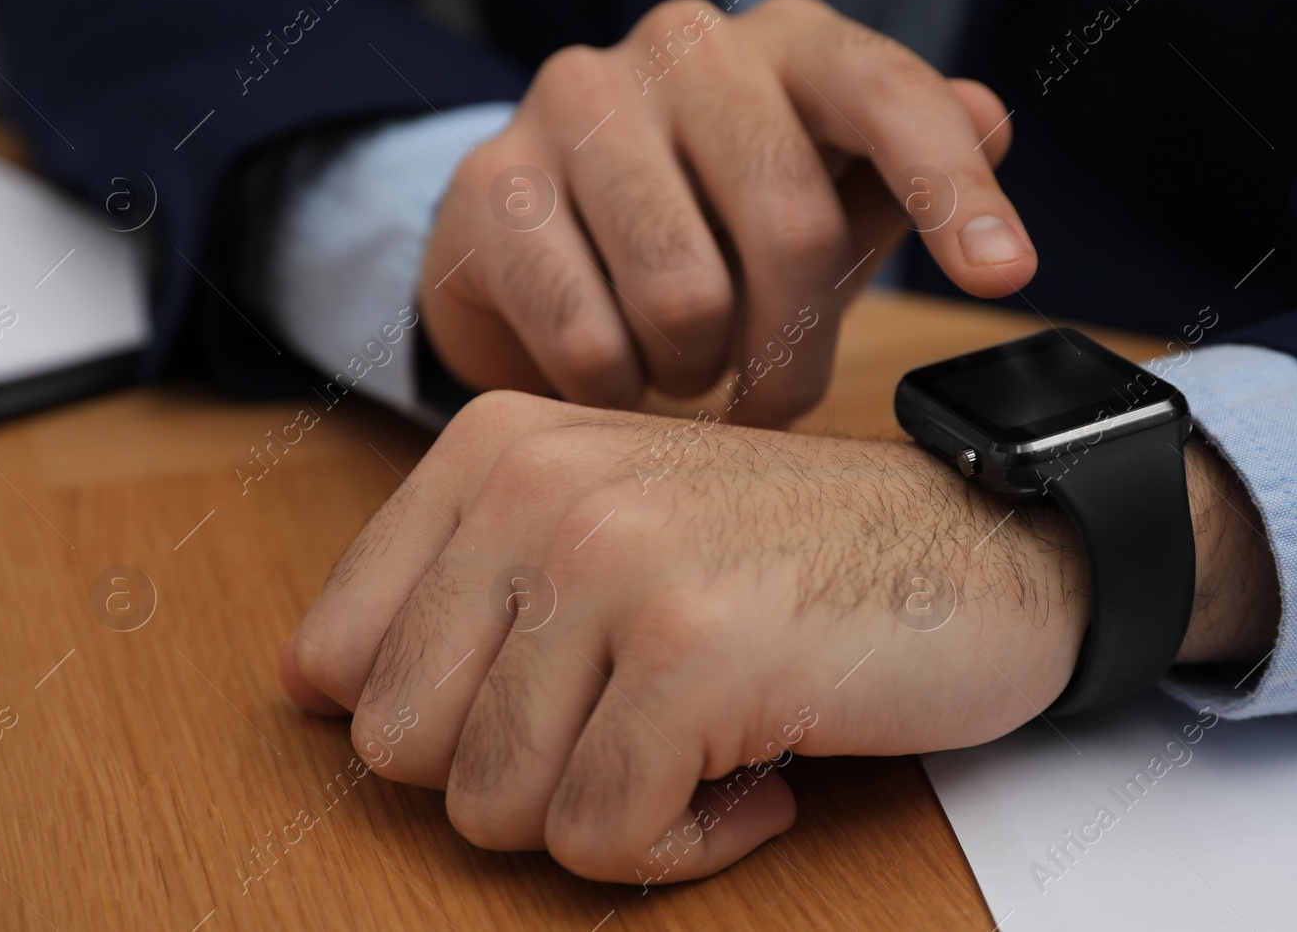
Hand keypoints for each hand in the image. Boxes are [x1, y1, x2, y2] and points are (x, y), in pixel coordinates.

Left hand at [281, 391, 1277, 884]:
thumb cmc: (792, 558)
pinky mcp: (694, 654)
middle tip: (631, 734)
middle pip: (402, 748)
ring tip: (700, 748)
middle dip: (518, 778)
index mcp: (498, 447)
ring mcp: (614, 563)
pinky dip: (682, 847)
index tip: (555, 703)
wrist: (989, 546)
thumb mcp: (609, 527)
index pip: (338, 657)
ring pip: (494, 810)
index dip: (442, 720)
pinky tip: (756, 779)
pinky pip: (607, 840)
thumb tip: (307, 685)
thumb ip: (460, 587)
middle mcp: (538, 487)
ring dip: (609, 816)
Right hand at [419, 0, 1033, 426]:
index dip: (952, 187)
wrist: (529, 231)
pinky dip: (616, 391)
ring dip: (697, 370)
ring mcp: (579, 102)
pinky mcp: (492, 182)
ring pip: (685, 296)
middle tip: (774, 393)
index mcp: (789, 42)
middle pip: (791, 223)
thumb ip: (900, 171)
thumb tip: (992, 115)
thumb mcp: (819, 197)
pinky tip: (613, 370)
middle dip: (796, 348)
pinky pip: (589, 340)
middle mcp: (686, 45)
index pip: (889, 95)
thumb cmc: (706, 217)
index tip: (1002, 274)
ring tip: (682, 363)